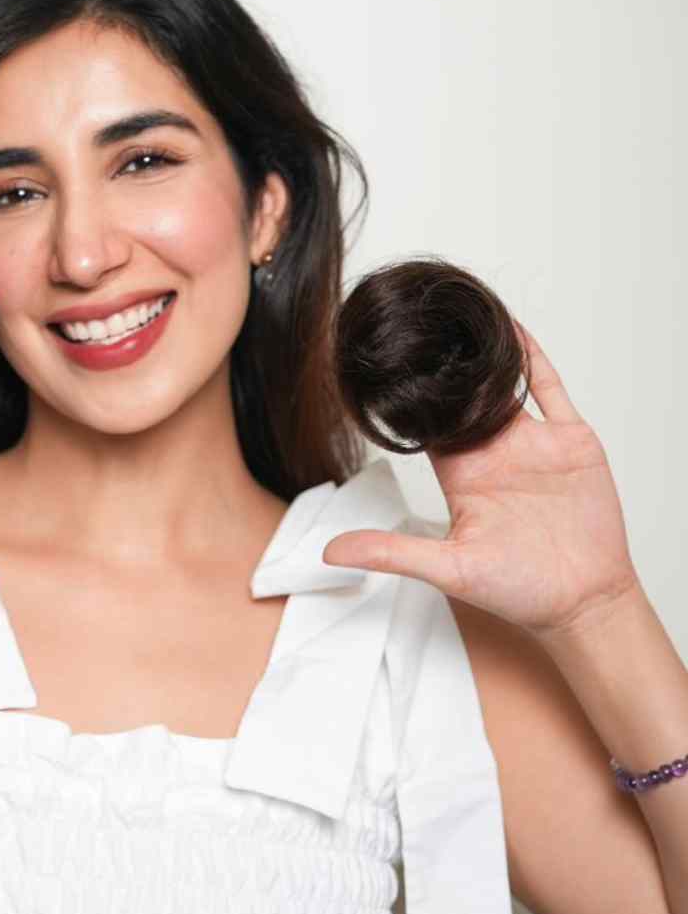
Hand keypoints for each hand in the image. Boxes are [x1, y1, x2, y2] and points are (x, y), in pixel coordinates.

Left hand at [321, 318, 640, 640]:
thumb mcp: (448, 570)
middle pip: (460, 396)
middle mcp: (493, 453)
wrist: (585, 602)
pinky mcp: (570, 443)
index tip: (378, 364)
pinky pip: (549, 391)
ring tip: (454, 311)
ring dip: (481, 352)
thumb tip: (330, 552)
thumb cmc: (519, 591)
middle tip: (411, 319)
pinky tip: (512, 328)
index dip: (404, 396)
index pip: (424, 424)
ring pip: (502, 384)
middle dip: (440, 362)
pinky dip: (532, 359)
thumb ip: (391, 552)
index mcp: (461, 475)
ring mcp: (532, 445)